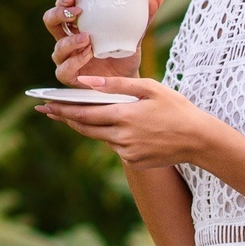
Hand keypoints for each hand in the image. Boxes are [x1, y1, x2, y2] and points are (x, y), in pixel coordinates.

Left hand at [34, 76, 229, 172]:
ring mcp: (128, 153)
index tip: (45, 105)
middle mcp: (122, 138)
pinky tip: (122, 129)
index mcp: (124, 116)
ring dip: (90, 126)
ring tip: (80, 116)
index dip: (63, 110)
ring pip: (100, 138)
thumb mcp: (150, 88)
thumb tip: (87, 83)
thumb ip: (117, 85)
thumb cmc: (177, 108)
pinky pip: (116, 147)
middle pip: (86, 127)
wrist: (199, 139)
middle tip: (50, 111)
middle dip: (67, 118)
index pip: (84, 113)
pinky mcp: (134, 162)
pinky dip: (113, 136)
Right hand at [42, 0, 163, 87]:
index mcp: (77, 28)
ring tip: (88, 39)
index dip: (62, 2)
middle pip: (50, 23)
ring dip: (71, 41)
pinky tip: (87, 55)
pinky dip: (75, 61)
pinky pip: (64, 69)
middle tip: (77, 13)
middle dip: (59, 15)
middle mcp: (68, 42)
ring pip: (58, 48)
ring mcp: (66, 60)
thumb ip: (143, 19)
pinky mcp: (70, 78)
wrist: (129, 86)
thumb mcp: (135, 37)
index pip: (62, 10)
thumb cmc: (126, 57)